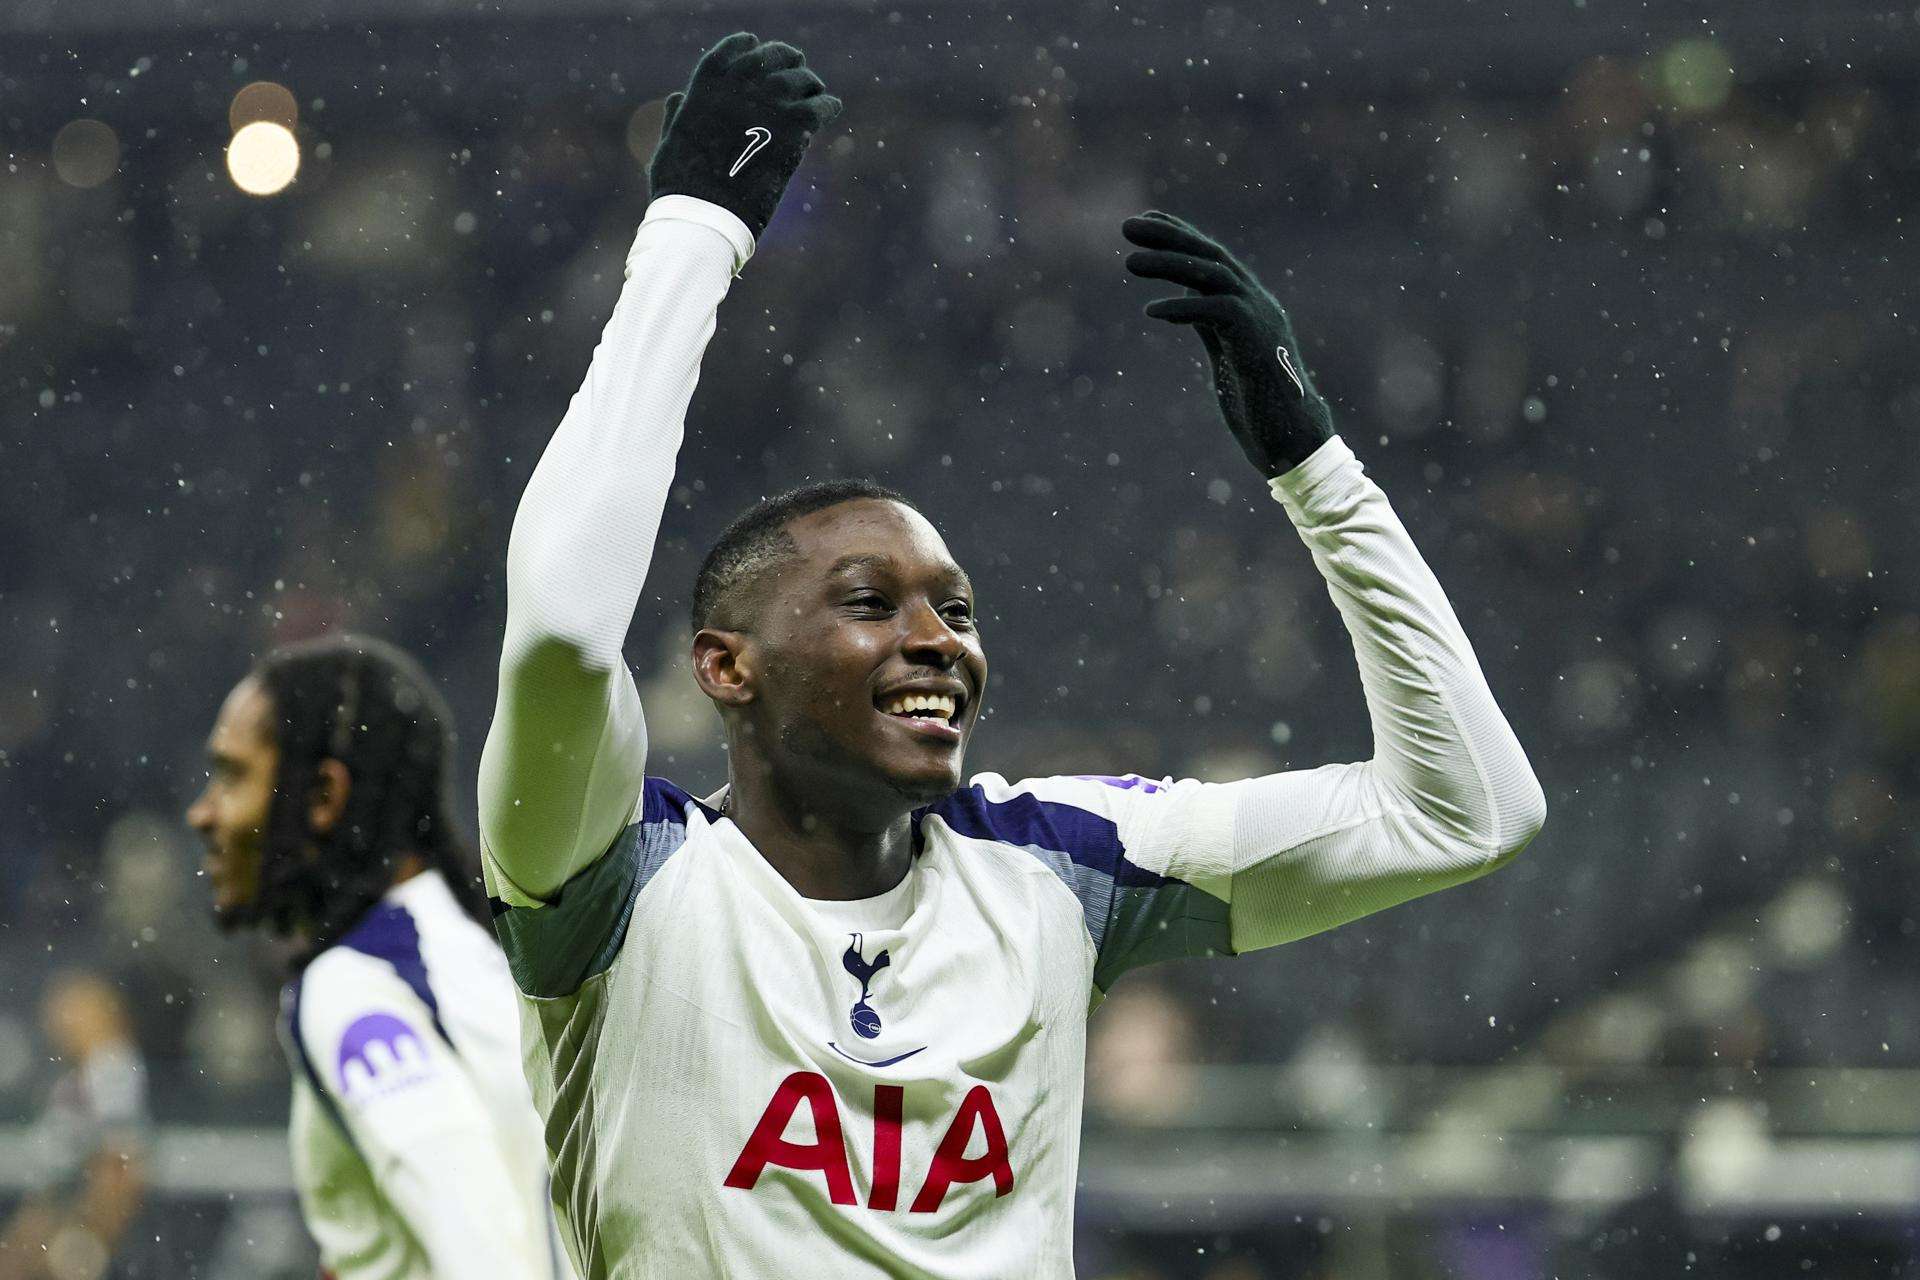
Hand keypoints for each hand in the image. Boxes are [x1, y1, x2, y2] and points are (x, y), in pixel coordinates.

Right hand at [647, 32, 843, 240]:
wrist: (704, 210)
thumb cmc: (681, 184)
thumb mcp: (671, 140)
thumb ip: (678, 114)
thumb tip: (679, 98)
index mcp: (708, 81)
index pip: (737, 47)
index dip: (751, 46)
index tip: (759, 49)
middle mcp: (740, 82)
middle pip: (774, 56)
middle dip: (787, 60)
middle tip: (798, 71)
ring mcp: (768, 101)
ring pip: (802, 79)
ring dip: (810, 85)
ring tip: (816, 93)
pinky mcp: (793, 126)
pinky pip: (821, 105)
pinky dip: (828, 106)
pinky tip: (830, 110)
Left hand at [1123, 210, 1334, 477]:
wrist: (1293, 443)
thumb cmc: (1261, 406)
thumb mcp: (1227, 355)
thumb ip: (1210, 325)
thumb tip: (1181, 303)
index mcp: (1250, 305)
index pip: (1212, 258)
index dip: (1178, 234)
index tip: (1144, 220)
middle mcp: (1258, 304)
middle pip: (1211, 256)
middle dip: (1169, 236)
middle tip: (1127, 226)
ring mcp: (1260, 320)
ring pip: (1213, 276)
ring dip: (1170, 263)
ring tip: (1129, 262)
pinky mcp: (1256, 343)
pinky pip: (1218, 312)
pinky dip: (1184, 307)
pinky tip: (1152, 311)